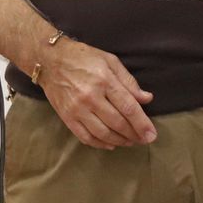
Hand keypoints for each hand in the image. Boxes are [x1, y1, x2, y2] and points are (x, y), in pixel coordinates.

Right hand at [37, 39, 156, 149]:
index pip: (128, 107)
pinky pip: (86, 137)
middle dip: (134, 135)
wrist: (50, 60)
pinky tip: (111, 144)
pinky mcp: (67, 117)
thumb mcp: (110, 61)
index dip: (142, 123)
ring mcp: (77, 109)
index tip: (151, 135)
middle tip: (144, 140)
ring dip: (120, 141)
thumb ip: (129, 81)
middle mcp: (91, 97)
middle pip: (117, 123)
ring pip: (103, 133)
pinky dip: (100, 144)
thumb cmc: (83, 58)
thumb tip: (146, 99)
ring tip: (130, 142)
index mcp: (104, 81)